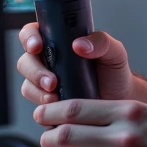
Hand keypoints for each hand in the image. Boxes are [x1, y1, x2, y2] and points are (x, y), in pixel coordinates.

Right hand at [17, 22, 134, 106]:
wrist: (120, 102)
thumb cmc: (115, 73)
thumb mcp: (114, 52)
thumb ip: (101, 42)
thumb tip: (79, 44)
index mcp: (57, 42)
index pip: (32, 34)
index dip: (29, 38)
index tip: (37, 46)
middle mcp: (47, 62)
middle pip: (25, 62)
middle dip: (34, 72)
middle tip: (51, 82)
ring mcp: (45, 85)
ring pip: (27, 86)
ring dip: (38, 93)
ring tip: (56, 99)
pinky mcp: (48, 106)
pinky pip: (37, 108)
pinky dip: (45, 111)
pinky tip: (59, 113)